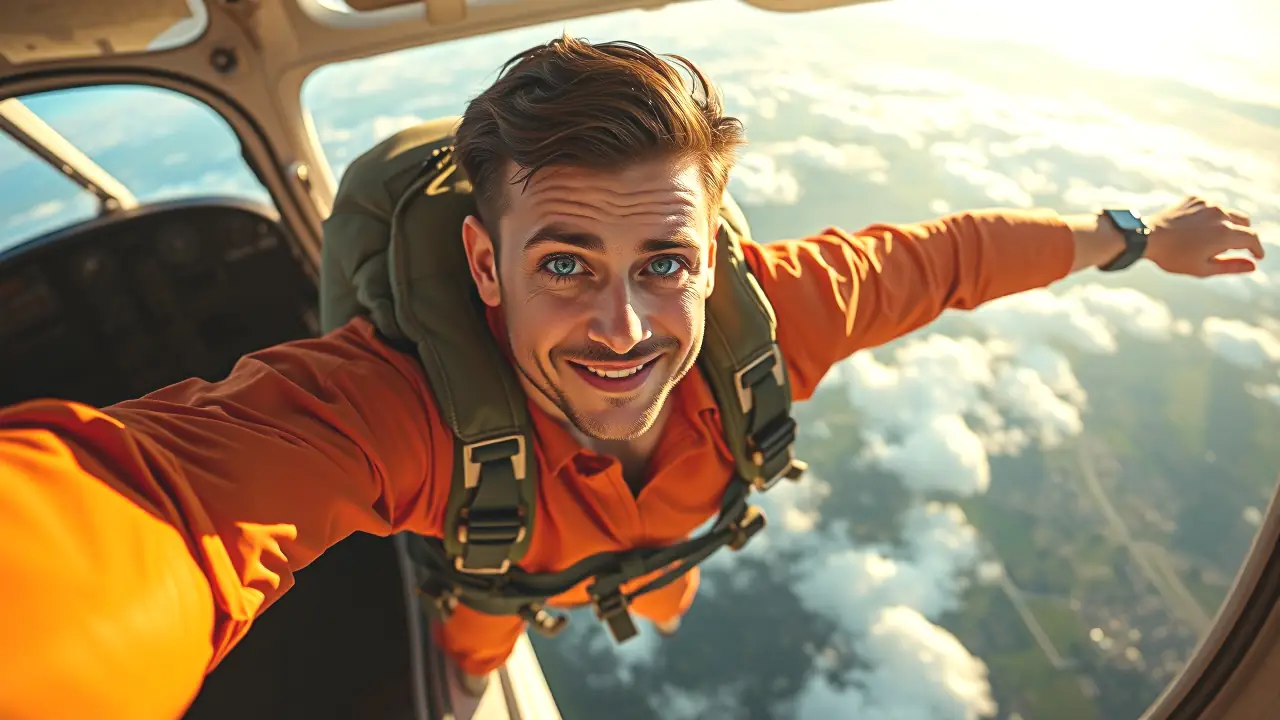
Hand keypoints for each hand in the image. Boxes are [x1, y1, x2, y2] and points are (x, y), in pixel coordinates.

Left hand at [1146, 196, 1264, 276]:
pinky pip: (1210, 207)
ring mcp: (1208, 204)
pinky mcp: (1195, 198)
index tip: (1256, 256)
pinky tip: (1195, 228)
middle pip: (1244, 222)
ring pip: (1228, 213)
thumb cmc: (1173, 257)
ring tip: (1207, 239)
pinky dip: (1210, 217)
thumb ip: (1231, 266)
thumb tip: (1253, 266)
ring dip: (1226, 225)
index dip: (1256, 248)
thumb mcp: (1203, 268)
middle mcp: (1220, 214)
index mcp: (1225, 233)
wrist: (1146, 237)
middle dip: (1243, 235)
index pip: (1252, 238)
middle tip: (1234, 247)